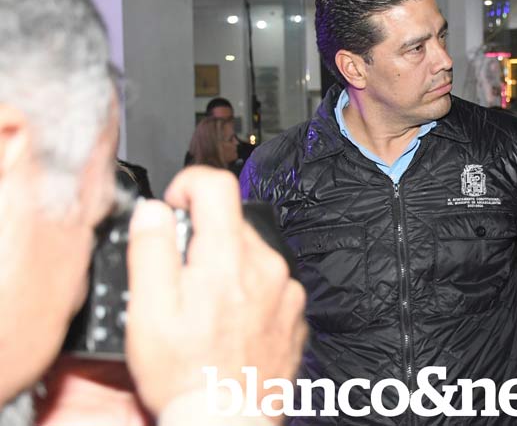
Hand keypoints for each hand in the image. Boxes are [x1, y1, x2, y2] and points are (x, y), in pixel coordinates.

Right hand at [124, 167, 306, 415]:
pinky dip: (250, 291)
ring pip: (252, 254)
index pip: (218, 184)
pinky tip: (231, 322)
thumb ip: (151, 250)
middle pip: (233, 222)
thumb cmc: (187, 375)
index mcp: (229, 259)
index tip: (174, 206)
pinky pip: (270, 283)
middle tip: (180, 277)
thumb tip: (156, 210)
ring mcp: (287, 291)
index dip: (188, 185)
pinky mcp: (296, 313)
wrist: (228, 421)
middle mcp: (268, 267)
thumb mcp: (149, 310)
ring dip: (227, 266)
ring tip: (205, 308)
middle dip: (203, 237)